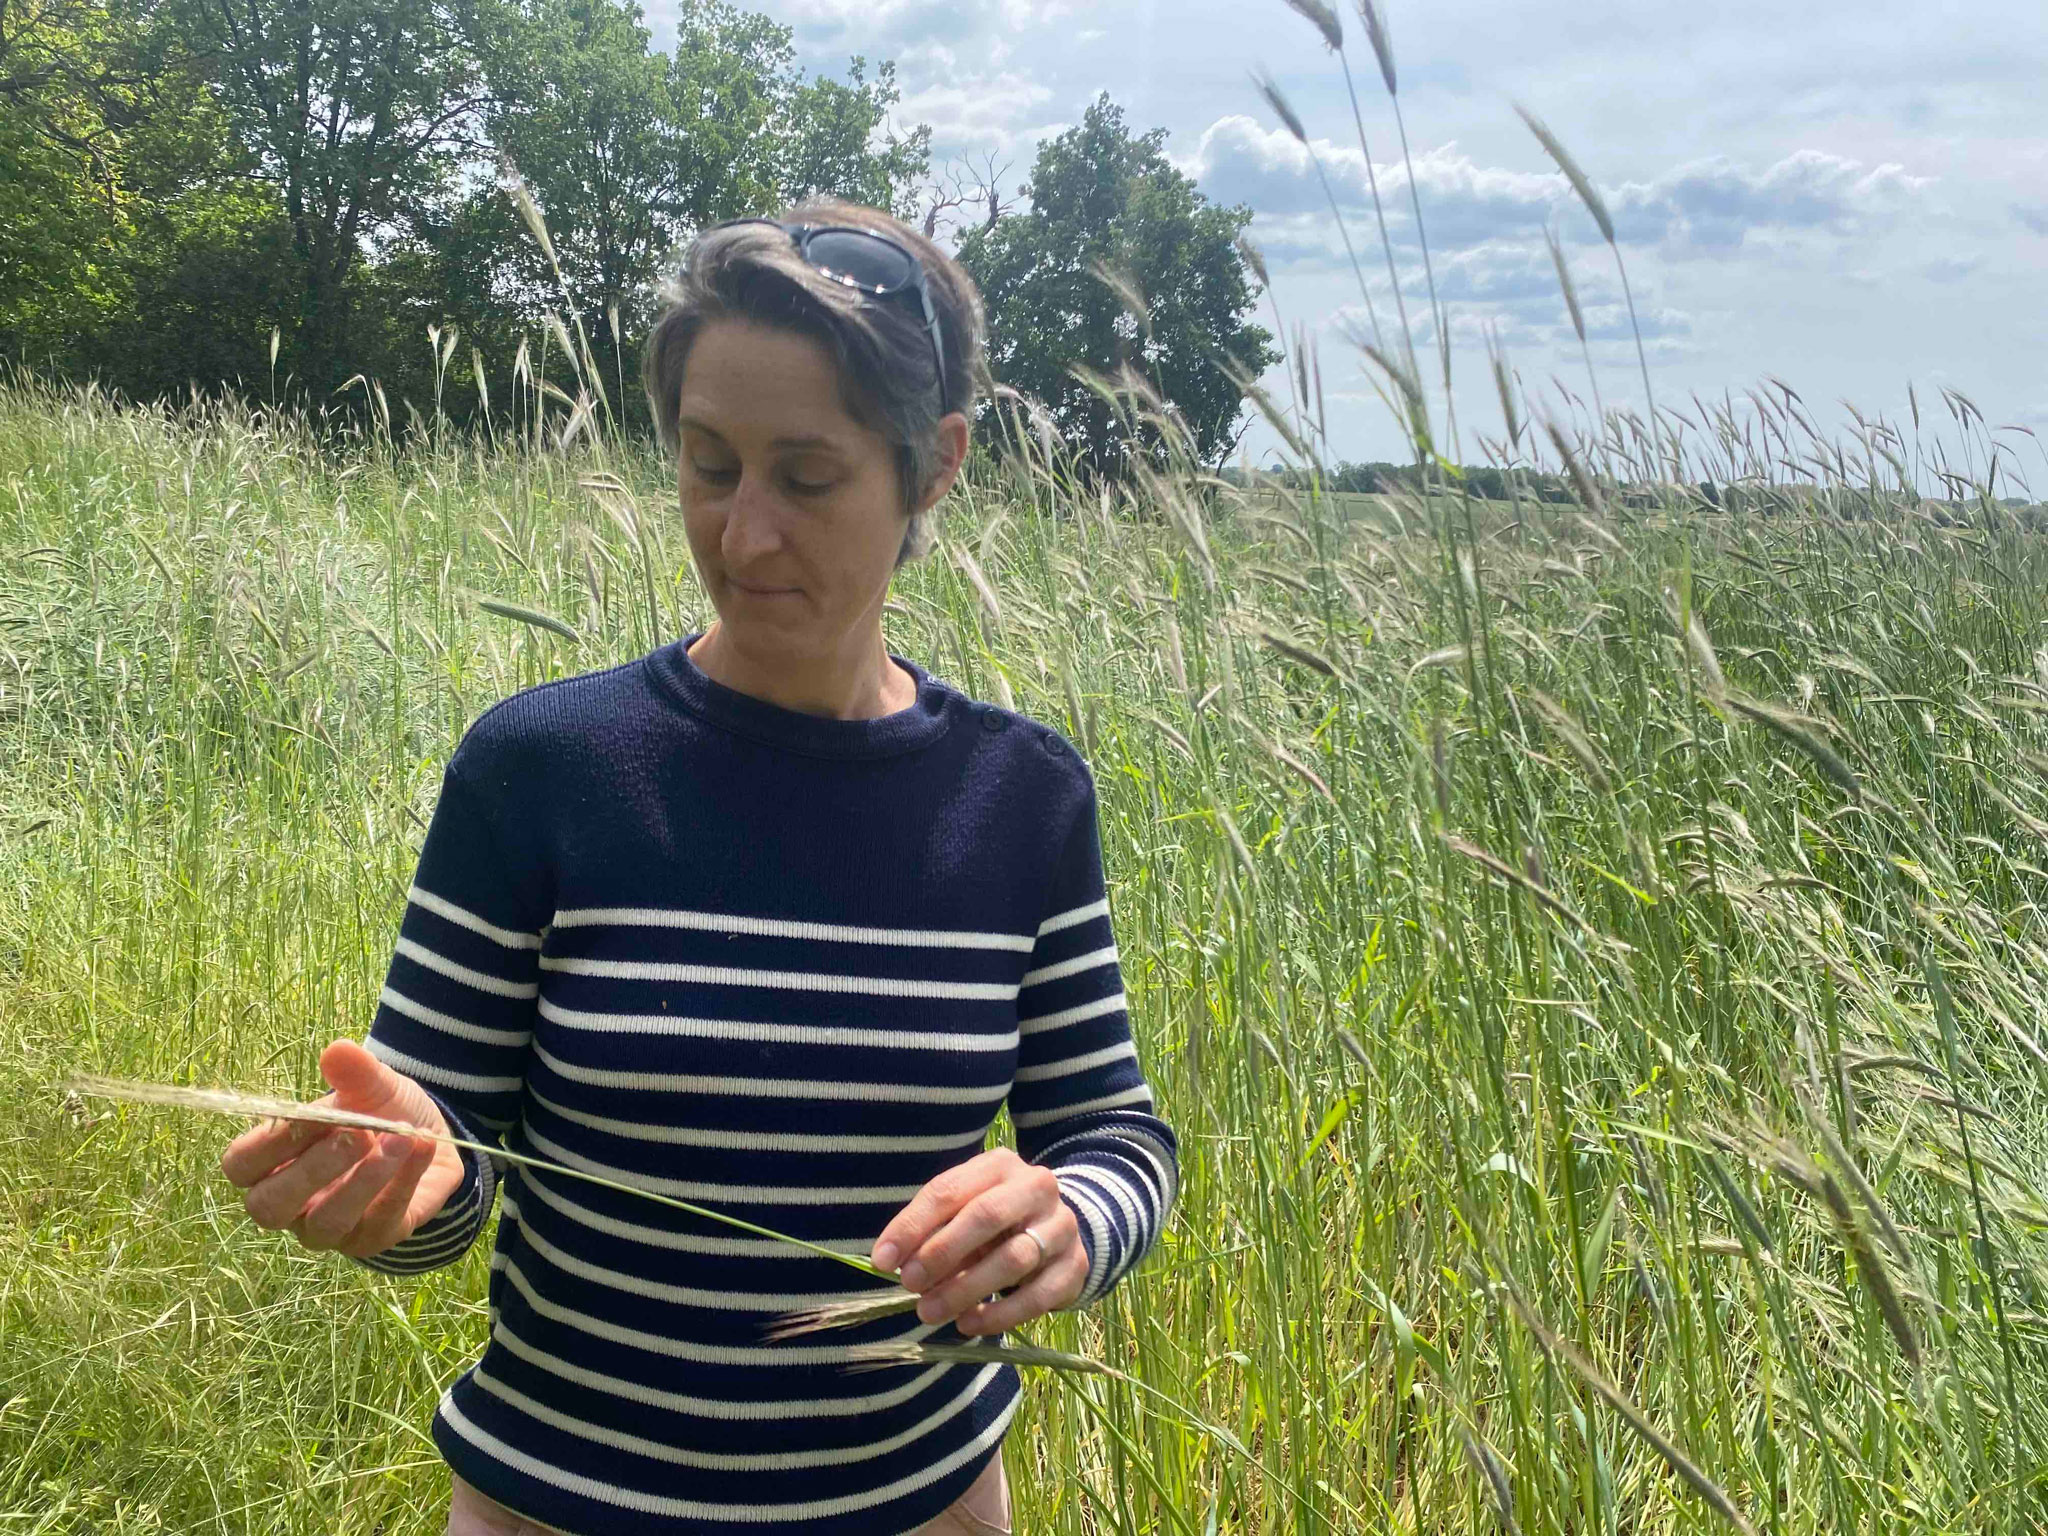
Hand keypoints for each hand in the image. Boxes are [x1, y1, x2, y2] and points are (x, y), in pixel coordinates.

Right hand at [220, 1039, 463, 1259]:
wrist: (427, 1139)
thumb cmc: (376, 1113)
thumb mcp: (369, 1086)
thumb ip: (352, 1072)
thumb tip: (338, 1050)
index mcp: (271, 1166)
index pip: (241, 1166)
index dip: (269, 1143)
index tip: (312, 1113)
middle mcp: (291, 1206)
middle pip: (270, 1207)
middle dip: (312, 1170)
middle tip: (357, 1134)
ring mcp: (329, 1229)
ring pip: (327, 1224)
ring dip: (364, 1181)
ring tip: (401, 1139)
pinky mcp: (373, 1239)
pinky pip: (380, 1222)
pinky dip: (403, 1183)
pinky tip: (423, 1147)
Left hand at [872, 1147, 1086, 1335]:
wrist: (1058, 1229)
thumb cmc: (995, 1220)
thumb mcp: (962, 1211)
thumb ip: (931, 1230)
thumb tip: (891, 1262)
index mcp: (999, 1164)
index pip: (949, 1190)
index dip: (912, 1226)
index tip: (882, 1261)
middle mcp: (1036, 1187)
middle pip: (986, 1216)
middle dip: (942, 1252)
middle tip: (909, 1283)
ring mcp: (1061, 1226)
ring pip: (1014, 1258)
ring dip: (965, 1288)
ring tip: (930, 1311)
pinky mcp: (1075, 1266)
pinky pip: (1038, 1295)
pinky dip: (999, 1314)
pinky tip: (968, 1323)